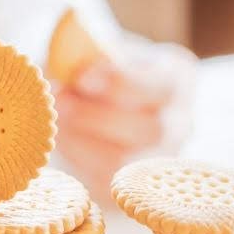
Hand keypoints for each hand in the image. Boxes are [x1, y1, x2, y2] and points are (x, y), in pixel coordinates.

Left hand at [54, 38, 197, 196]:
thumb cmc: (92, 69)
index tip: (82, 75)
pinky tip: (60, 137)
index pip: (160, 85)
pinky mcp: (131, 183)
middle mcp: (179, 120)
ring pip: (123, 159)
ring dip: (79, 139)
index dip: (120, 82)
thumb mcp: (90, 50)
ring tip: (54, 117)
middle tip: (58, 101)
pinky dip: (76, 157)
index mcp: (176, 75)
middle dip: (95, 116)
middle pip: (148, 129)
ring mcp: (160, 156)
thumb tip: (66, 69)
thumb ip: (81, 55)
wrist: (89, 100)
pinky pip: (103, 178)